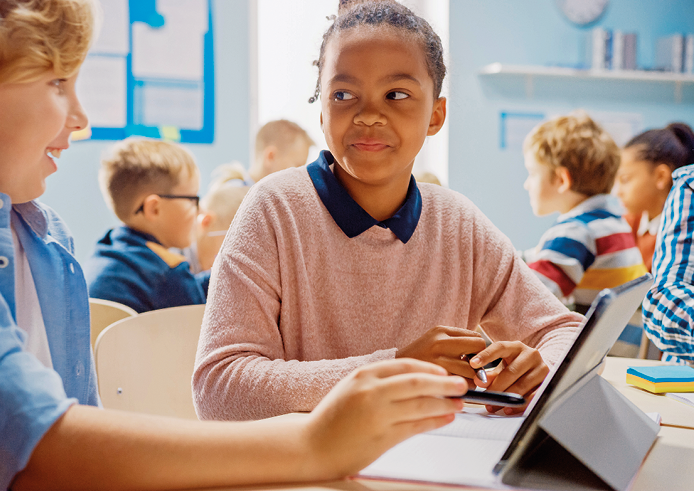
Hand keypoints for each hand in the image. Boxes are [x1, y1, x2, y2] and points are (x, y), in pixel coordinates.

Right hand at [303, 358, 466, 477]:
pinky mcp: (382, 438)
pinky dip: (434, 422)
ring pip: (421, 405)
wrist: (311, 444)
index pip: (406, 365)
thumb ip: (380, 382)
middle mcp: (371, 391)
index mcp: (364, 375)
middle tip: (461, 384)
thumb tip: (416, 380)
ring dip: (444, 404)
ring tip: (458, 403)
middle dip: (445, 383)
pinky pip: (416, 427)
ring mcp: (377, 415)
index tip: (445, 371)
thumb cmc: (333, 417)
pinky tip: (445, 418)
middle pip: (418, 382)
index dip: (430, 368)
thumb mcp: (352, 387)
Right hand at [396, 325, 486, 381]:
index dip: (479, 351)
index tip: (472, 357)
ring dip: (471, 380)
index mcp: (441, 331)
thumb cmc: (421, 353)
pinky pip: (460, 387)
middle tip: (469, 370)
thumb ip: (458, 340)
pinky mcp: (434, 380)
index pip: (477, 340)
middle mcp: (439, 344)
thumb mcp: (436, 337)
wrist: (394, 368)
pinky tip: (453, 388)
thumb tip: (484, 352)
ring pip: (471, 374)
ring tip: (460, 380)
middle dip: (478, 365)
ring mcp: (436, 362)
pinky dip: (461, 390)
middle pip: (477, 356)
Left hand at [469, 341, 548, 414]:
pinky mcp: (547, 382)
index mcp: (515, 347)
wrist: (536, 370)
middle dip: (496, 386)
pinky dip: (520, 405)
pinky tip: (509, 408)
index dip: (486, 355)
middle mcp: (530, 354)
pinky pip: (533, 396)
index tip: (473, 363)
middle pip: (511, 371)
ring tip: (494, 405)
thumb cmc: (515, 367)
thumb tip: (480, 380)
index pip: (500, 347)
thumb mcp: (501, 367)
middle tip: (485, 396)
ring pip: (522, 385)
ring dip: (506, 397)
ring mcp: (541, 368)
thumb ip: (490, 374)